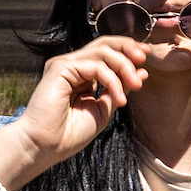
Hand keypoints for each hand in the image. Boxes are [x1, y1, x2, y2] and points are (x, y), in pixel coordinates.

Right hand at [0, 36, 150, 190]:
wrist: (45, 147)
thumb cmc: (68, 134)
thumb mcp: (102, 110)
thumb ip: (119, 90)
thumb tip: (141, 73)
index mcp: (81, 75)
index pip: (106, 53)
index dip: (127, 51)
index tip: (146, 58)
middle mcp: (72, 66)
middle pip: (104, 43)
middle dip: (127, 48)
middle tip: (145, 58)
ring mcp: (65, 65)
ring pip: (102, 51)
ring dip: (124, 66)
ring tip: (136, 84)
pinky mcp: (60, 68)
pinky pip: (95, 66)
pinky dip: (112, 80)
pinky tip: (119, 98)